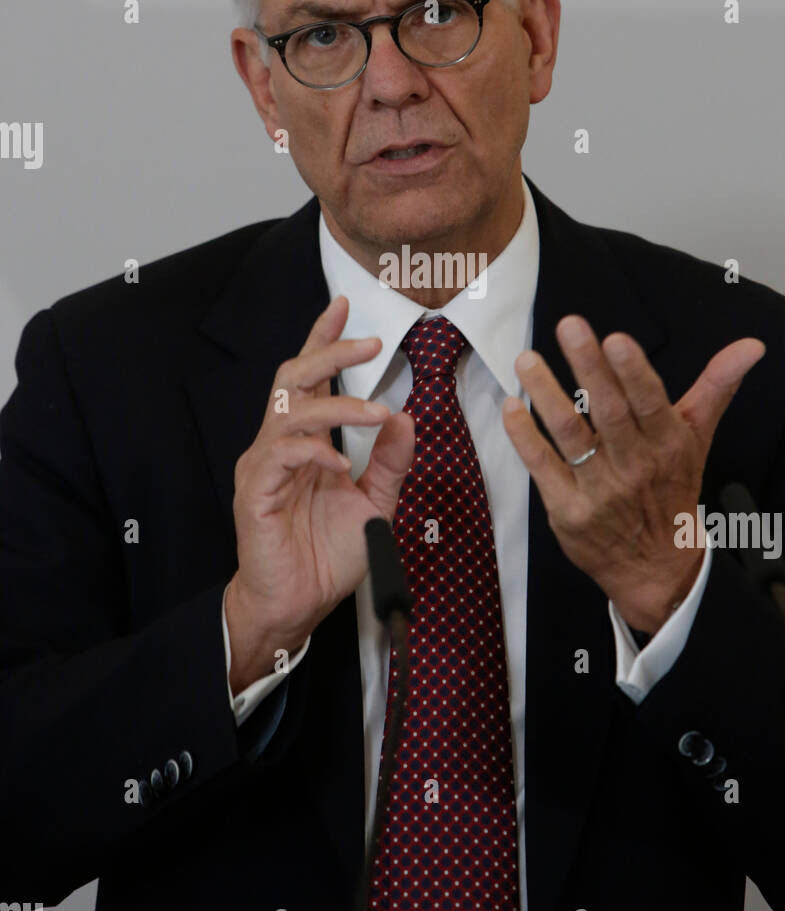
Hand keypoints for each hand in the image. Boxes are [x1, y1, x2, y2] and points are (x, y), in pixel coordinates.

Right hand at [225, 295, 414, 692]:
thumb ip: (390, 462)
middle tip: (370, 342)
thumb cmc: (327, 555)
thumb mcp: (375, 504)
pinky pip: (281, 455)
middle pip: (294, 378)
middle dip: (330, 352)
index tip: (344, 305)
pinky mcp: (253, 492)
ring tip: (378, 413)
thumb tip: (405, 416)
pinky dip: (316, 451)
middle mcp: (278, 445)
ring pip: (292, 411)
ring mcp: (263, 466)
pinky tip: (342, 464)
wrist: (297, 605)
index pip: (311, 378)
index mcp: (304, 441)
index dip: (324, 339)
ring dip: (339, 406)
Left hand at [502, 315, 765, 634]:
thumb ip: (716, 387)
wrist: (658, 569)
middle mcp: (635, 467)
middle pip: (608, 412)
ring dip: (546, 394)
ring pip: (569, 435)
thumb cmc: (673, 490)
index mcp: (668, 445)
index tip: (615, 339)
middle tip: (570, 326)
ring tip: (527, 359)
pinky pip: (542, 466)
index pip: (650, 403)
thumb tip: (752, 346)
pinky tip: (511, 406)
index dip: (633, 372)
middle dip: (588, 367)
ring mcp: (599, 491)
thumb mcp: (698, 438)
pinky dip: (524, 436)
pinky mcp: (568, 510)